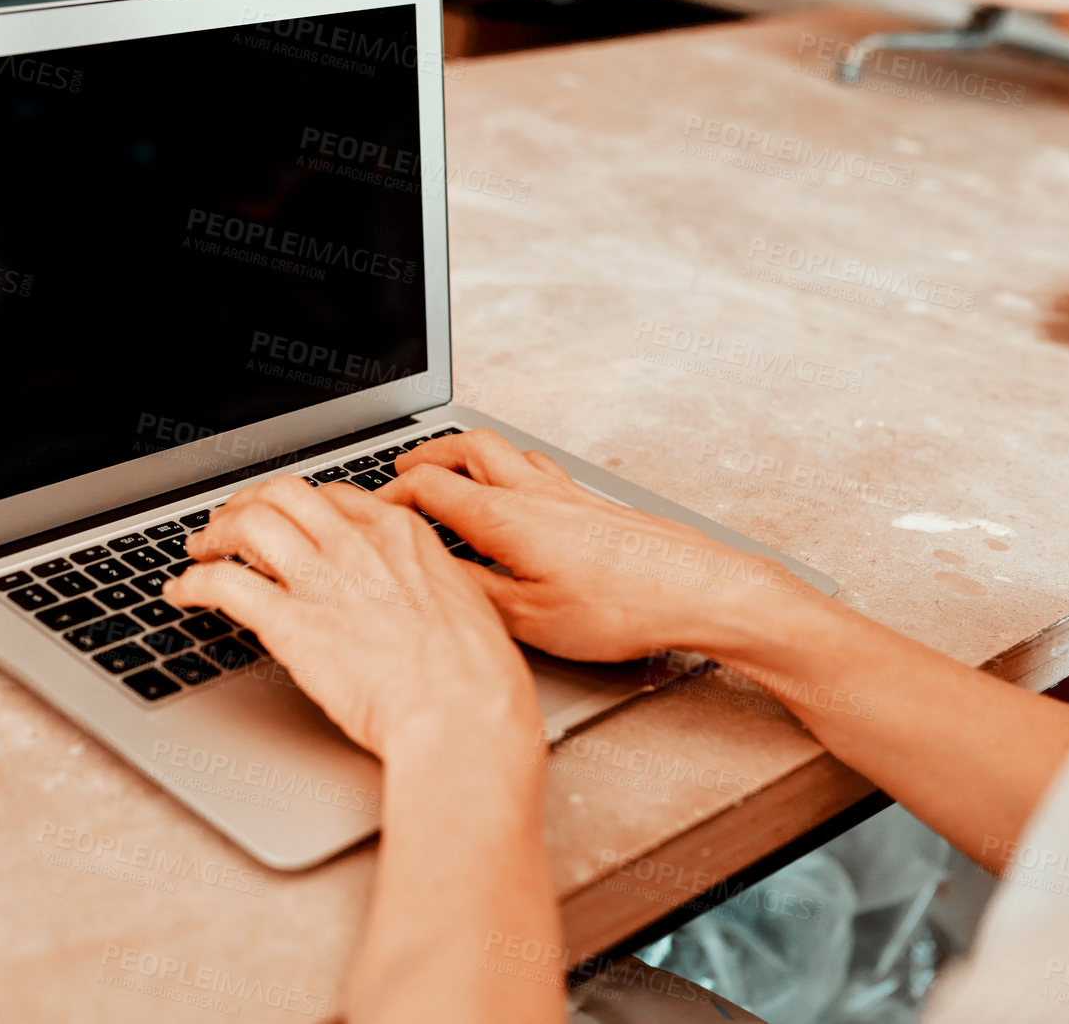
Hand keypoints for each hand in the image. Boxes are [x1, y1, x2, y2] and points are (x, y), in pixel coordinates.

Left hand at [163, 474, 542, 759]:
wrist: (463, 715)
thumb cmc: (476, 678)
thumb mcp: (463, 606)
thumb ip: (423, 586)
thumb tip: (408, 597)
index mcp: (402, 535)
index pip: (332, 496)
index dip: (296, 504)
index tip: (284, 518)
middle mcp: (357, 545)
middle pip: (283, 495)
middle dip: (247, 502)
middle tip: (229, 522)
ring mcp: (322, 579)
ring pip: (247, 523)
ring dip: (213, 533)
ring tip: (198, 550)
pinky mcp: (291, 623)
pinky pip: (223, 584)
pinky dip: (192, 582)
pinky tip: (180, 593)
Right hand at [378, 429, 814, 663]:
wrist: (699, 590)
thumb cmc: (621, 609)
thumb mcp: (529, 619)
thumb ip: (472, 594)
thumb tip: (430, 578)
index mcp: (505, 519)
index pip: (429, 488)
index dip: (389, 494)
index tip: (369, 509)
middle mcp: (533, 494)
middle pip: (467, 448)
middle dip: (428, 454)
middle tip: (402, 468)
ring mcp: (567, 493)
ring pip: (505, 451)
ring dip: (470, 453)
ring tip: (452, 469)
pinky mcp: (594, 504)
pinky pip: (540, 469)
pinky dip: (511, 468)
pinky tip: (521, 490)